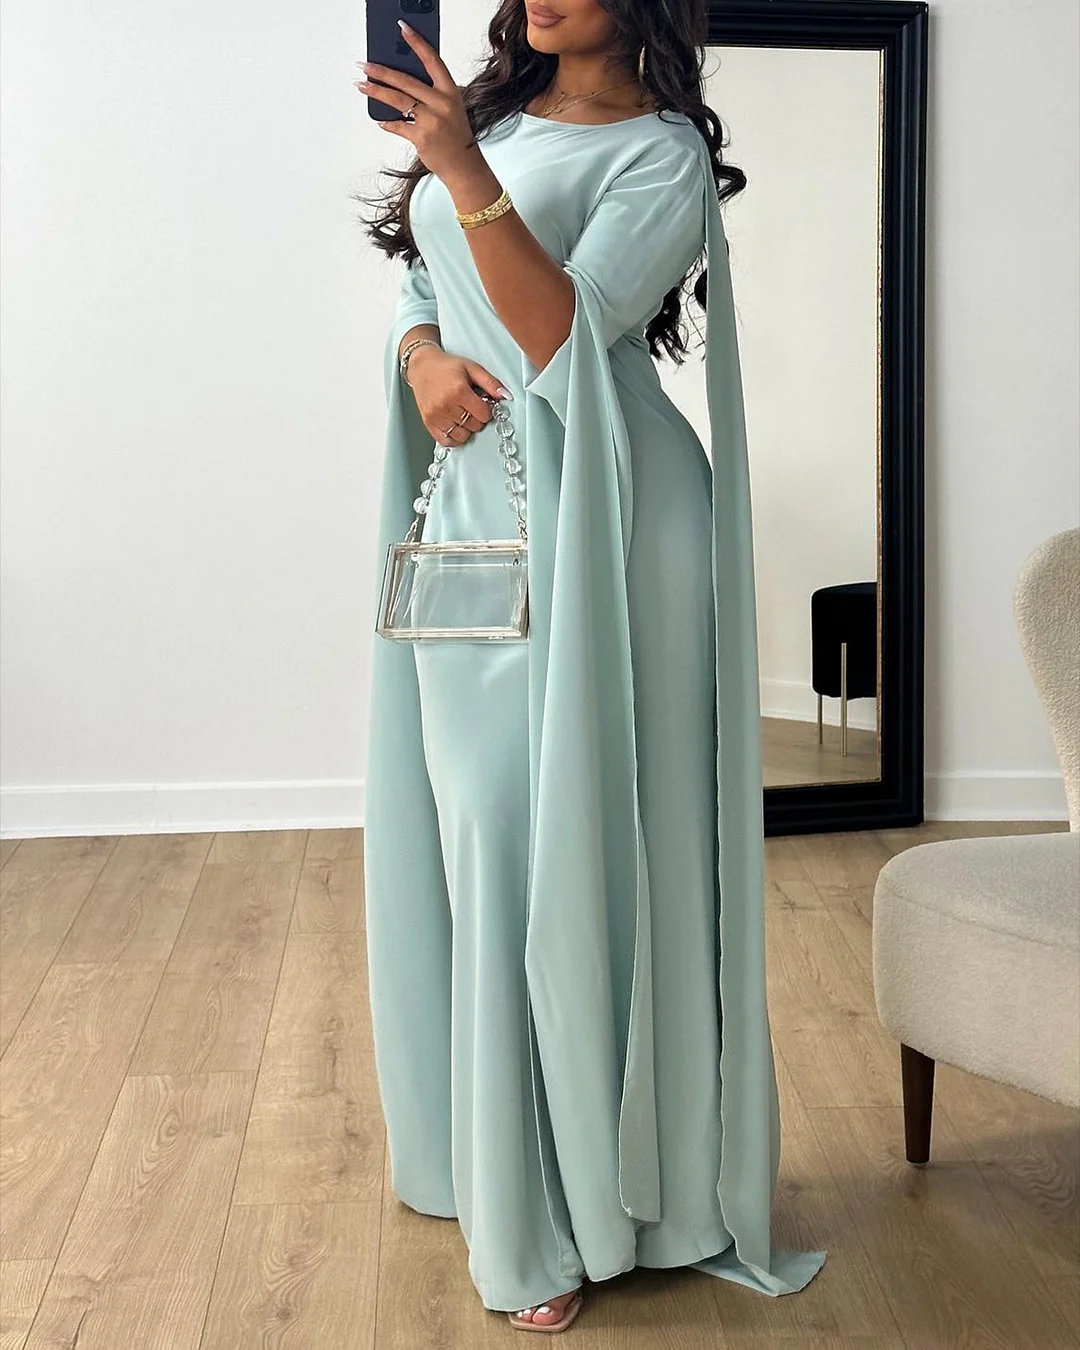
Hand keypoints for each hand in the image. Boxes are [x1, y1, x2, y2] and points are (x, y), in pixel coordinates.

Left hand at [357, 22, 480, 184]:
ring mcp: (431, 121)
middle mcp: (441, 103)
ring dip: (376, 91)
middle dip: (382, 71)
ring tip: (362, 85)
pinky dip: (388, 123)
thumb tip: (401, 81)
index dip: (417, 43)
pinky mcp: (421, 137)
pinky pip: (398, 125)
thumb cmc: (455, 136)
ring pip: (397, 100)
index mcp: (450, 92)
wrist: (463, 166)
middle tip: (365, 65)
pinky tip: (381, 120)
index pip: (432, 60)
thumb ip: (431, 93)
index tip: (402, 29)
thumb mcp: (450, 108)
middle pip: (406, 81)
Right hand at [406, 346, 511, 447]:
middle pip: (474, 426)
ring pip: (462, 436)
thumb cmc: (446, 366)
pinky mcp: (428, 423)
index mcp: (458, 391)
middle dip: (477, 418)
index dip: (487, 409)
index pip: (484, 414)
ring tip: (463, 414)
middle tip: (472, 406)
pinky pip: (446, 441)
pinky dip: (454, 437)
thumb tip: (506, 396)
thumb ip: (491, 383)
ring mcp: (435, 416)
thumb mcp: (472, 368)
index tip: (483, 403)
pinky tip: (456, 425)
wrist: (422, 366)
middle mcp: (445, 405)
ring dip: (467, 428)